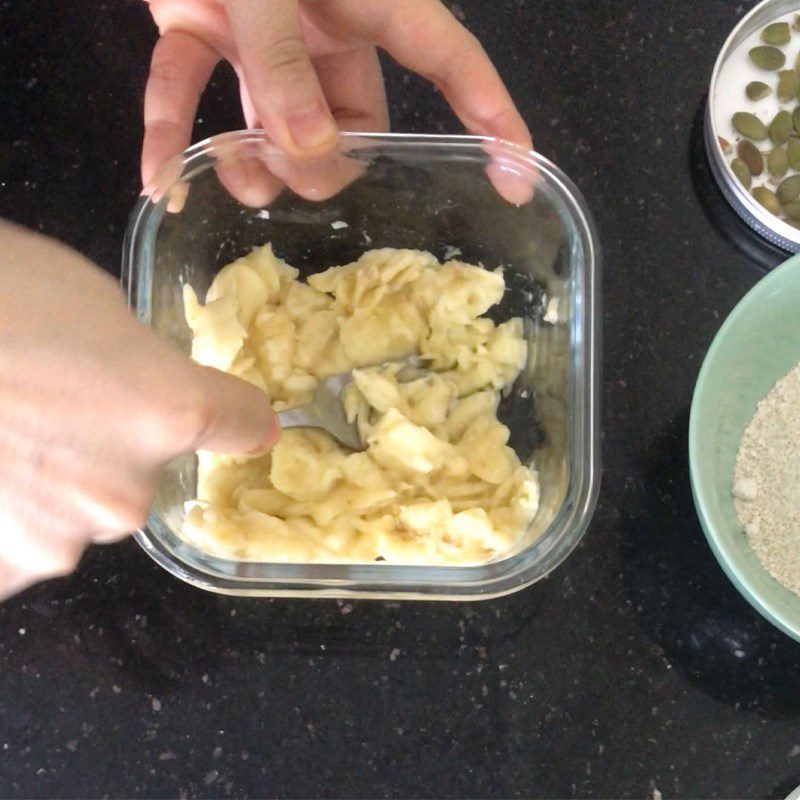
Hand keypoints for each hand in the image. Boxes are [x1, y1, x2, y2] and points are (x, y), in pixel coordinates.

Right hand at [0, 222, 277, 599]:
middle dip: (108, 449)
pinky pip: (21, 549)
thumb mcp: (87, 301)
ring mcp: (57, 542)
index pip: (240, 422)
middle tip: (45, 404)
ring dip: (51, 487)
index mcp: (168, 412)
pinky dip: (8, 519)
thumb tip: (138, 388)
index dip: (239, 416)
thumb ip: (135, 362)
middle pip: (142, 477)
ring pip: (77, 515)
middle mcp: (128, 494)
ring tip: (1, 434)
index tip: (242, 418)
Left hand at [141, 0, 531, 186]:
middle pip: (355, 126)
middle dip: (328, 164)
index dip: (491, 119)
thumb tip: (309, 148)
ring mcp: (266, 39)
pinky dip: (170, 133)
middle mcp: (327, 31)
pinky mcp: (202, 33)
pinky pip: (190, 93)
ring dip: (256, 163)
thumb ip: (282, 58)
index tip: (515, 177)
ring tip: (233, 166)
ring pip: (282, 128)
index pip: (452, 66)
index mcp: (372, 2)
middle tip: (295, 166)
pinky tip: (158, 179)